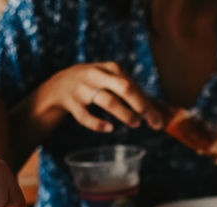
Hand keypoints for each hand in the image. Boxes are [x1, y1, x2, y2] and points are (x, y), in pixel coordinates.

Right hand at [38, 62, 162, 132]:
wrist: (58, 85)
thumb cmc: (95, 84)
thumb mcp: (111, 79)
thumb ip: (132, 92)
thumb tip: (157, 112)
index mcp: (112, 69)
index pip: (135, 87)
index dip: (149, 105)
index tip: (158, 121)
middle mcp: (97, 75)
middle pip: (125, 88)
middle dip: (141, 106)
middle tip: (151, 122)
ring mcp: (83, 88)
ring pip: (107, 101)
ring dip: (124, 114)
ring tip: (135, 123)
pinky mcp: (71, 102)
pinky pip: (85, 116)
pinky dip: (98, 124)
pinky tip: (109, 128)